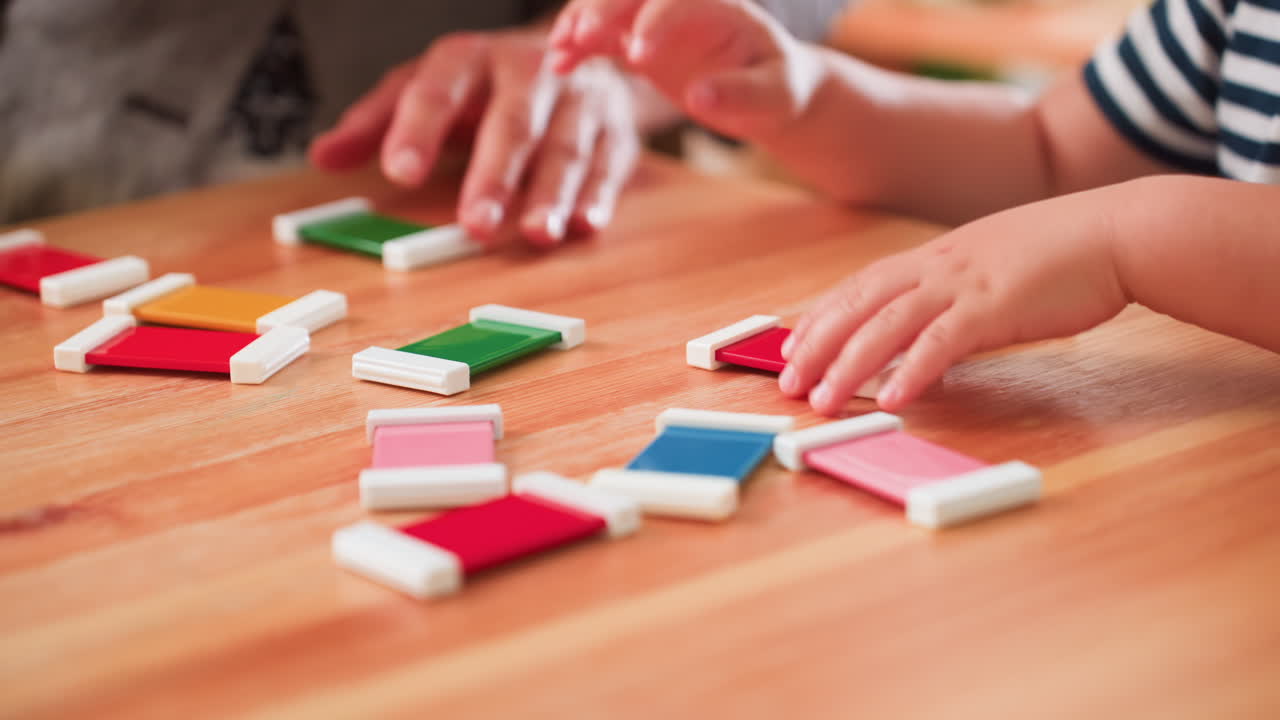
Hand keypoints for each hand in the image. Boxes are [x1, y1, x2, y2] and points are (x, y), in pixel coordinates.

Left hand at [309, 29, 639, 246]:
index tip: (400, 172)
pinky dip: (599, 195)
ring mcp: (578, 99)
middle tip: (474, 226)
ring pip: (566, 146)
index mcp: (470, 59)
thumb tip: (322, 157)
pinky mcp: (616, 128)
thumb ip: (379, 120)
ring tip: (535, 235)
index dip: (419, 130)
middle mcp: (529, 71)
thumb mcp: (429, 85)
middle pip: (512, 124)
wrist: (586, 51)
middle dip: (495, 176)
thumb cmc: (490, 82)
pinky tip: (583, 225)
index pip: (439, 90)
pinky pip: (610, 162)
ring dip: (552, 192)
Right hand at [549, 0, 820, 140]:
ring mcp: (656, 17)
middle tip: (582, 38)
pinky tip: (560, 64)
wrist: (768, 90)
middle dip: (604, 7)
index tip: (639, 58)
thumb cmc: (778, 90)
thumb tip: (700, 96)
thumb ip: (742, 94)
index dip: (656, 22)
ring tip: (561, 50)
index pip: (679, 0)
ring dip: (581, 20)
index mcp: (720, 7)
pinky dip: (577, 43)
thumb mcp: (775, 96)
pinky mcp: (638, 36)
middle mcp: (683, 3)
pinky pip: (601, 32)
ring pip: (610, 4)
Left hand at [779, 188, 1131, 414]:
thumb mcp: (990, 271)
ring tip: (822, 401)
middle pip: (859, 304)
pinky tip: (894, 398)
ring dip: (849, 365)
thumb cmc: (1059, 256)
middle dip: (817, 344)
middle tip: (787, 381)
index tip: (792, 345)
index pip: (860, 285)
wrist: (1116, 232)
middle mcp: (938, 266)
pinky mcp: (996, 307)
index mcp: (935, 256)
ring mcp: (964, 283)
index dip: (822, 316)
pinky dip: (915, 370)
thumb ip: (952, 301)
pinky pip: (944, 342)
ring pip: (888, 324)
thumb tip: (924, 344)